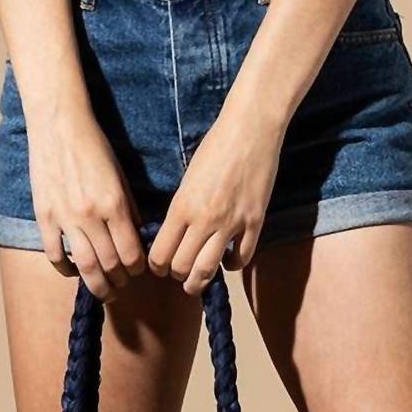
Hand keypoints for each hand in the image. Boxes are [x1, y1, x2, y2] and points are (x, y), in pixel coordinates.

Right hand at [28, 110, 146, 297]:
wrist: (58, 125)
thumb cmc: (93, 146)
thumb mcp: (120, 175)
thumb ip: (129, 208)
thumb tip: (138, 236)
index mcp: (114, 204)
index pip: (131, 252)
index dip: (137, 268)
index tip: (138, 271)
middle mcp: (90, 215)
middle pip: (109, 264)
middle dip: (120, 280)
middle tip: (122, 286)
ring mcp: (65, 218)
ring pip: (84, 266)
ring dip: (97, 284)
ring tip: (104, 291)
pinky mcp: (44, 216)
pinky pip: (54, 254)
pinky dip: (65, 269)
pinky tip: (73, 272)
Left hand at [149, 100, 283, 293]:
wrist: (250, 130)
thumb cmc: (216, 146)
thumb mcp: (187, 178)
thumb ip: (181, 208)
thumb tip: (175, 234)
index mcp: (181, 206)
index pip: (160, 254)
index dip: (157, 266)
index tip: (160, 265)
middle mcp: (204, 219)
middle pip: (182, 267)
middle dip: (177, 276)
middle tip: (178, 273)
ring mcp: (231, 223)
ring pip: (209, 270)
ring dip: (200, 281)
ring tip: (197, 280)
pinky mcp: (255, 222)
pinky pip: (242, 258)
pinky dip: (232, 265)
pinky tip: (228, 260)